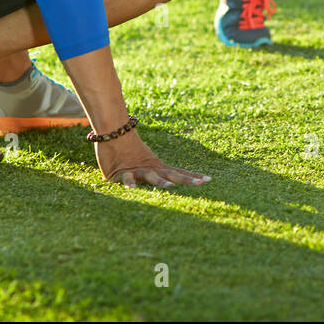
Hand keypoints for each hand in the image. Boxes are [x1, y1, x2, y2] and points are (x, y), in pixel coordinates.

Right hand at [95, 130, 210, 188]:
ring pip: (151, 176)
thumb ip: (156, 172)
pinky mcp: (121, 173)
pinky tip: (133, 189)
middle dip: (186, 179)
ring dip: (161, 181)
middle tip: (201, 184)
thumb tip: (170, 179)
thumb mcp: (145, 163)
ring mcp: (137, 170)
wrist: (113, 134)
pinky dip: (130, 183)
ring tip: (171, 186)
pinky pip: (127, 178)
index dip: (192, 176)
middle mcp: (151, 169)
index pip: (179, 172)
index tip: (210, 180)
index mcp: (158, 167)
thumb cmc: (127, 150)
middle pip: (172, 174)